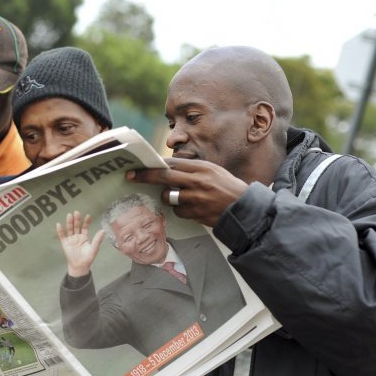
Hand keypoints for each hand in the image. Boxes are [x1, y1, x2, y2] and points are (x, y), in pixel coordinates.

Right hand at [56, 211, 105, 276]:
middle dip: (77, 219)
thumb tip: (103, 231)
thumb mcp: (94, 248)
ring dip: (69, 222)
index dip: (86, 222)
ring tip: (69, 215)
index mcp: (84, 237)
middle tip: (77, 212)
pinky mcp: (65, 243)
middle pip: (76, 226)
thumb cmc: (87, 258)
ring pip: (70, 229)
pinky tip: (59, 225)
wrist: (80, 266)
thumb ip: (98, 240)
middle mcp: (77, 236)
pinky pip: (62, 236)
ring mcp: (71, 239)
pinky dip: (60, 231)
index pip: (85, 227)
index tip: (88, 216)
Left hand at [127, 158, 248, 226]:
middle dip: (145, 176)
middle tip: (130, 176)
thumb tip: (166, 169)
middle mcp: (198, 181)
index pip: (171, 162)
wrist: (245, 209)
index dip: (153, 164)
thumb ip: (191, 170)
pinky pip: (178, 211)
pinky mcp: (197, 213)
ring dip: (168, 197)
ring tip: (182, 197)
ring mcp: (197, 198)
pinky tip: (193, 209)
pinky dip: (181, 210)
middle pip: (163, 176)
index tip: (139, 165)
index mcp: (202, 168)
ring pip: (168, 196)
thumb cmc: (227, 188)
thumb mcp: (212, 172)